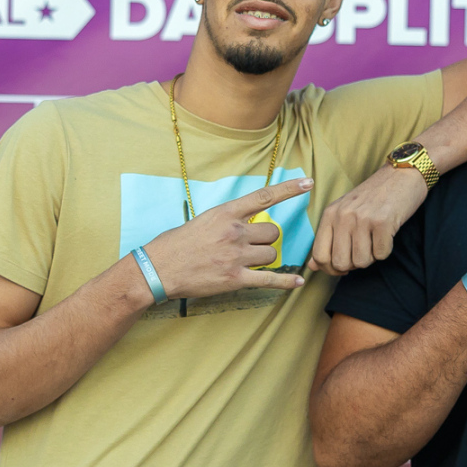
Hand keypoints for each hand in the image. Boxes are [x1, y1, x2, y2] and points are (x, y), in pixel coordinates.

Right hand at [140, 178, 312, 300]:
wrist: (158, 269)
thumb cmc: (176, 244)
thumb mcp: (202, 220)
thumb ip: (227, 221)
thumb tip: (246, 224)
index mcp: (225, 213)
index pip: (264, 197)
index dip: (289, 189)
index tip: (308, 183)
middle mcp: (234, 232)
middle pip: (272, 232)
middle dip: (266, 239)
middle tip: (250, 246)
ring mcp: (236, 256)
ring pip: (271, 254)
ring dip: (265, 258)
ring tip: (246, 262)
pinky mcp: (235, 278)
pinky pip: (269, 279)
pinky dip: (285, 282)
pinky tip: (297, 283)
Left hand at [307, 164, 425, 274]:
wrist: (402, 175)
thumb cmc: (373, 197)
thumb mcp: (344, 212)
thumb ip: (327, 238)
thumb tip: (312, 266)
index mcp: (330, 214)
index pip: (320, 255)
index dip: (331, 269)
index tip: (343, 266)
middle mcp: (343, 216)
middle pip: (340, 263)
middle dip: (353, 264)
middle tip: (363, 250)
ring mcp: (363, 218)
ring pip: (361, 262)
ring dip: (371, 257)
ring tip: (375, 240)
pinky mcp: (383, 222)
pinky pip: (381, 254)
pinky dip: (385, 250)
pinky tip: (387, 235)